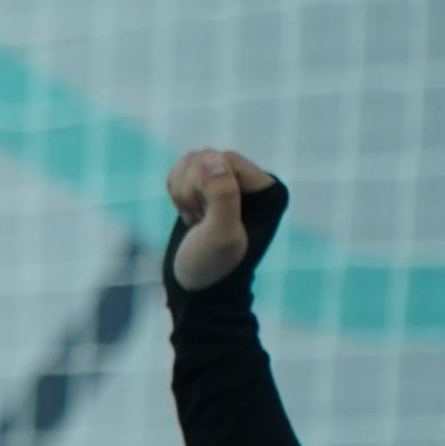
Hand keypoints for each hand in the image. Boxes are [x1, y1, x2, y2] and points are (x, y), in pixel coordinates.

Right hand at [163, 148, 281, 290]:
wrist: (196, 288)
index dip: (204, 185)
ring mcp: (231, 184)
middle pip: (207, 156)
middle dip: (191, 190)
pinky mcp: (209, 188)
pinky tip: (189, 215)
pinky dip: (176, 190)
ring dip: (181, 191)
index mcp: (268, 190)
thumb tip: (213, 157)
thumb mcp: (220, 234)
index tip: (204, 218)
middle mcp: (254, 183)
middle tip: (198, 222)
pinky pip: (184, 168)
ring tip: (194, 220)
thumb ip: (222, 194)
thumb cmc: (213, 266)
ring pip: (193, 159)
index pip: (225, 159)